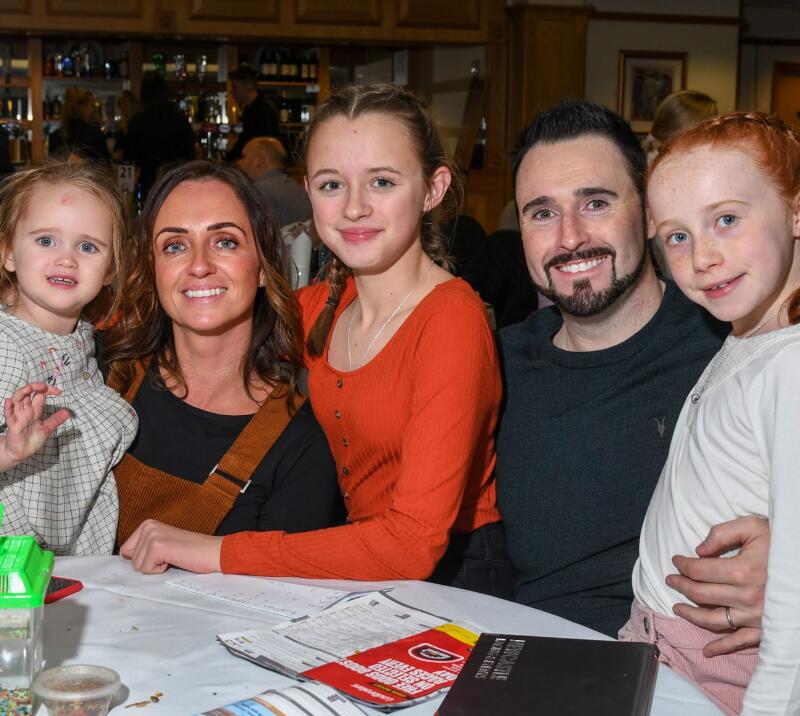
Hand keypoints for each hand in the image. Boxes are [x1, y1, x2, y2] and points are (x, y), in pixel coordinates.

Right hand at [0, 383, 68, 470]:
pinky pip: (9, 415)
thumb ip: (55, 420)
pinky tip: (10, 401)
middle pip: (28, 393)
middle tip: (43, 386)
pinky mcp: (13, 425)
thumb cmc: (32, 439)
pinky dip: (9, 407)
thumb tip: (67, 412)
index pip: (40, 395)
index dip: (48, 390)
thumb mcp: (47, 429)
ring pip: (17, 400)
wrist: (22, 452)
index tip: (58, 392)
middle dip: (34, 387)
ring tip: (29, 388)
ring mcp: (19, 417)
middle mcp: (26, 411)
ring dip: (22, 393)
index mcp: (35, 410)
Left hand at [120, 519, 222, 574]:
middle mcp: (148, 526)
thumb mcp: (164, 544)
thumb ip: (144, 547)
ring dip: (155, 567)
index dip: (144, 560)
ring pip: (137, 566)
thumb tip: (124, 557)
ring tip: (173, 557)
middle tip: (170, 556)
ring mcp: (152, 535)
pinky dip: (160, 571)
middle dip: (149, 564)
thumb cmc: (190, 552)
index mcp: (148, 524)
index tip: (163, 555)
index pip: (126, 551)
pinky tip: (175, 560)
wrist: (213, 552)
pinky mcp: (157, 546)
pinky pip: (146, 570)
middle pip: (130, 559)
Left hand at [668, 515, 767, 656]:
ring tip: (676, 607)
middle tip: (671, 580)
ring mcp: (756, 616)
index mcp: (742, 571)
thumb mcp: (752, 527)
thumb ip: (722, 533)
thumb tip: (698, 550)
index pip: (699, 571)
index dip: (683, 565)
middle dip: (681, 586)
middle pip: (701, 595)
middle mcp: (747, 597)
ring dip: (691, 615)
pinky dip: (722, 647)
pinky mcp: (765, 629)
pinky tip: (707, 651)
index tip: (675, 560)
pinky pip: (739, 642)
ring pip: (713, 620)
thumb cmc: (780, 543)